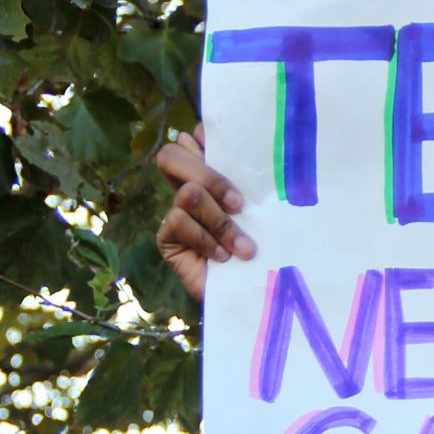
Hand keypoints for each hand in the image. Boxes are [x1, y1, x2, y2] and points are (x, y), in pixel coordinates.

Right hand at [153, 130, 255, 301]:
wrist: (256, 296)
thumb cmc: (266, 250)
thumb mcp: (263, 212)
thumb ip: (251, 183)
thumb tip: (237, 148)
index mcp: (212, 175)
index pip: (194, 138)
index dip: (205, 137)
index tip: (236, 154)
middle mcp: (189, 188)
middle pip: (172, 154)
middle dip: (210, 176)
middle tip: (239, 204)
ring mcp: (175, 212)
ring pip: (189, 194)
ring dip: (221, 223)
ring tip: (244, 248)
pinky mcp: (167, 238)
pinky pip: (179, 222)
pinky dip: (206, 240)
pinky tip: (223, 258)